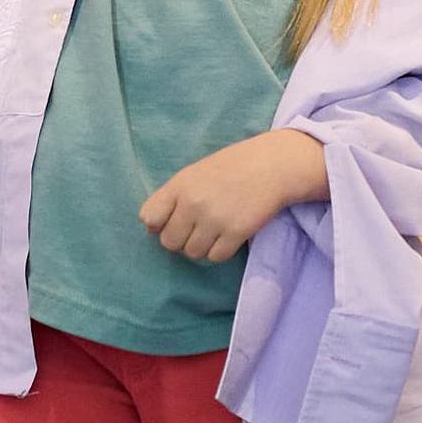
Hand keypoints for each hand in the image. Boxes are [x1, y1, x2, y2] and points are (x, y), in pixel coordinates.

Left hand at [137, 128, 329, 264]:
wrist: (272, 165)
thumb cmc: (232, 168)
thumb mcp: (195, 173)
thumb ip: (172, 197)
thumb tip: (151, 228)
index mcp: (180, 185)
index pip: (149, 218)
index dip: (160, 224)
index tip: (174, 221)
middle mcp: (193, 203)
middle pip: (170, 242)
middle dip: (181, 240)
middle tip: (198, 228)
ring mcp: (214, 219)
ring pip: (192, 253)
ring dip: (202, 247)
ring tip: (215, 230)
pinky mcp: (236, 232)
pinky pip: (216, 257)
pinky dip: (221, 250)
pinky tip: (229, 234)